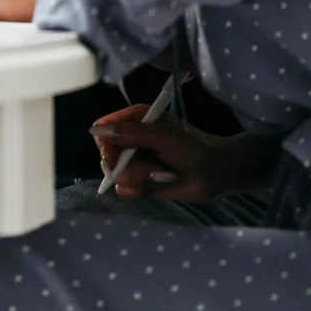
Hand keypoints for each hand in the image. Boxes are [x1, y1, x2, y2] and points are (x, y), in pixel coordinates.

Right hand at [89, 105, 274, 202]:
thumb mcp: (162, 136)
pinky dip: (140, 190)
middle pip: (107, 155)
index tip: (115, 157)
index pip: (103, 129)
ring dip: (140, 179)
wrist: (215, 174)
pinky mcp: (140, 181)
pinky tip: (159, 185)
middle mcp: (130, 139)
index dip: (106, 144)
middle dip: (128, 167)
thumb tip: (95, 131)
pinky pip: (124, 190)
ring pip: (116, 175)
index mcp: (134, 120)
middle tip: (152, 170)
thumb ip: (130, 133)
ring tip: (163, 175)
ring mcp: (135, 161)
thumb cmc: (192, 147)